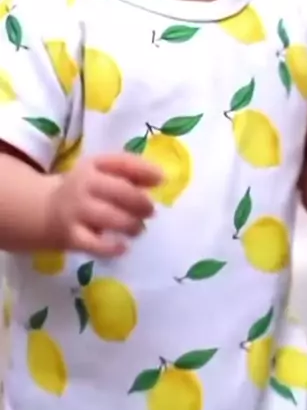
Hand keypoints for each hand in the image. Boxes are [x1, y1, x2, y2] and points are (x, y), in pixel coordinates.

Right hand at [46, 153, 160, 256]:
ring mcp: (77, 211)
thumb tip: (160, 179)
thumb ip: (127, 173)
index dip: (145, 170)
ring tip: (138, 229)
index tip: (162, 179)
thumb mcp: (99, 172)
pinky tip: (123, 246)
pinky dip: (113, 247)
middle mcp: (84, 185)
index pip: (122, 162)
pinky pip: (96, 245)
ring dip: (132, 225)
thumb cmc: (82, 190)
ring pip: (112, 218)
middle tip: (150, 211)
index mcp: (93, 165)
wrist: (42, 210)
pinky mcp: (71, 236)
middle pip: (121, 192)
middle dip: (142, 203)